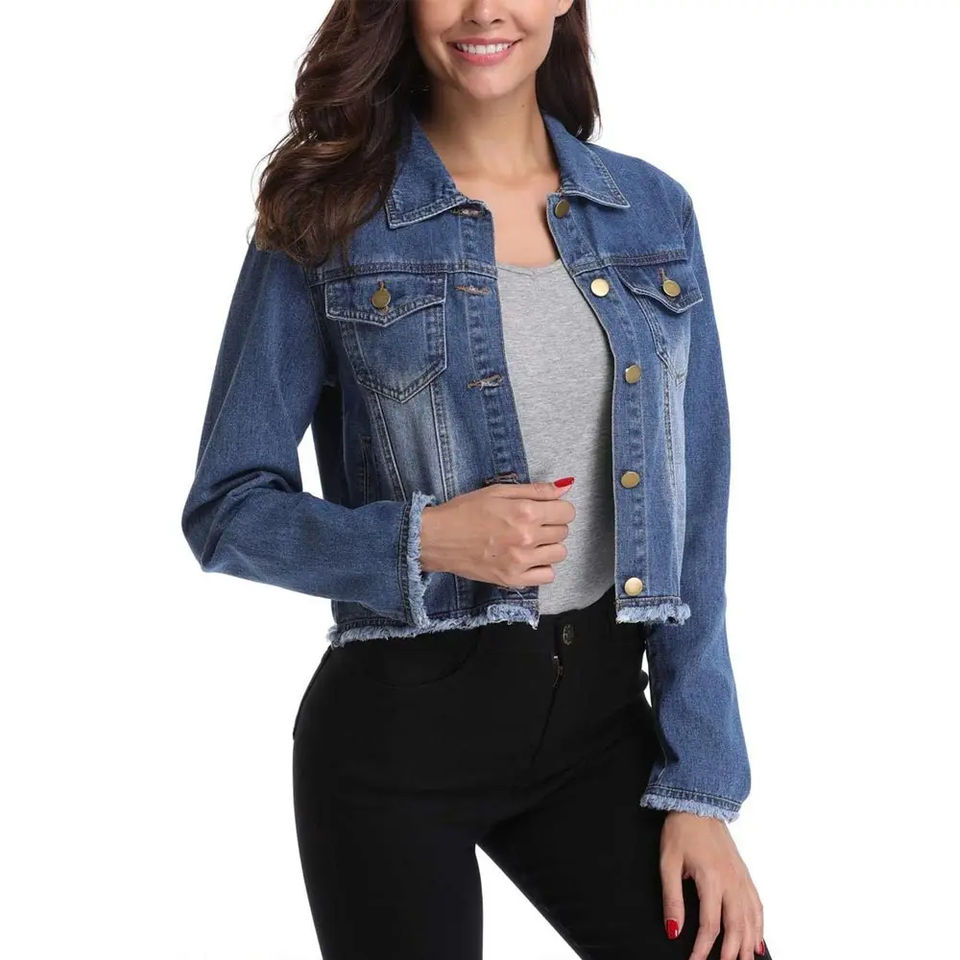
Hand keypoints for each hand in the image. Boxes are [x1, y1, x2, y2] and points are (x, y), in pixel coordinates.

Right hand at [419, 478, 575, 586]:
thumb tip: (566, 486)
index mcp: (525, 512)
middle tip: (532, 523)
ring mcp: (521, 561)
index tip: (547, 509)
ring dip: (549, 546)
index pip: (567, 512)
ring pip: (559, 554)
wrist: (436, 538)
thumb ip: (535, 490)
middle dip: (552, 525)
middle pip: (563, 532)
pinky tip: (527, 559)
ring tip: (530, 541)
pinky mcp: (513, 579)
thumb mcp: (498, 491)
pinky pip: (547, 576)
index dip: (558, 508)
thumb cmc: (463, 511)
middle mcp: (527, 538)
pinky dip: (542, 567)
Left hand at [660, 811, 765, 959]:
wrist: (699, 804)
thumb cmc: (681, 831)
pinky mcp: (745, 874)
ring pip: (751, 919)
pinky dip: (759, 926)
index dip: (702, 949)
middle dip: (731, 953)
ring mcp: (741, 878)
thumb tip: (673, 930)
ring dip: (747, 944)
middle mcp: (731, 881)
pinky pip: (757, 905)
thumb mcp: (668, 864)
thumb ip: (672, 899)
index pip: (710, 925)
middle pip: (736, 927)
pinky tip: (757, 941)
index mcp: (711, 879)